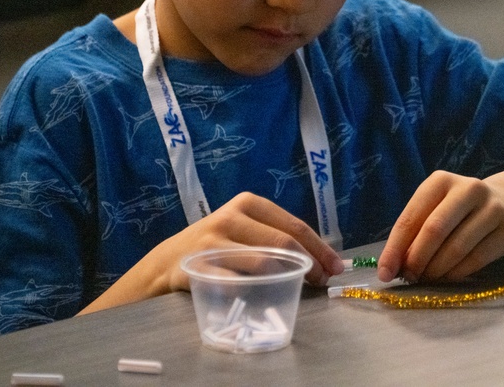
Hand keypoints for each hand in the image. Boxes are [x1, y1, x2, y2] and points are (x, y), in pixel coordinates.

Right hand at [160, 192, 344, 290]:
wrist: (167, 260)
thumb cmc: (218, 245)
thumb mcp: (245, 230)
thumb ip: (275, 237)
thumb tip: (322, 259)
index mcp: (248, 204)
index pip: (295, 226)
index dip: (320, 248)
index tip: (336, 267)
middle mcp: (230, 217)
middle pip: (283, 244)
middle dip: (310, 265)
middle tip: (322, 282)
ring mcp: (211, 242)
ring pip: (262, 262)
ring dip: (286, 279)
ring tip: (299, 289)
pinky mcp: (196, 267)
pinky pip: (233, 283)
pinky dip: (252, 293)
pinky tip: (262, 299)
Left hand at [377, 171, 503, 282]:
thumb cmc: (459, 211)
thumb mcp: (435, 209)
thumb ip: (415, 232)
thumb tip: (393, 266)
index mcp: (441, 181)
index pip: (412, 217)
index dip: (395, 248)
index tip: (384, 273)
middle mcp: (469, 189)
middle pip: (434, 230)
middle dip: (416, 259)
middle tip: (410, 277)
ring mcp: (493, 209)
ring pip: (457, 247)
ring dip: (436, 270)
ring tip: (427, 278)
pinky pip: (477, 259)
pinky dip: (457, 273)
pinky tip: (448, 277)